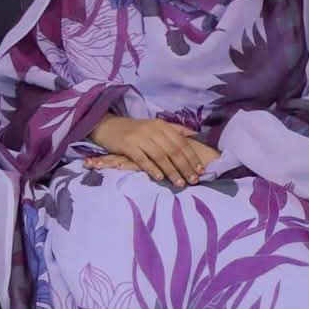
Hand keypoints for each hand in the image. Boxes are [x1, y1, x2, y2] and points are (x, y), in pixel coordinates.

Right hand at [88, 115, 220, 186]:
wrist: (107, 125)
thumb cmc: (134, 129)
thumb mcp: (155, 125)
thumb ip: (174, 130)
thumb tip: (195, 134)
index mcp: (161, 125)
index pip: (181, 142)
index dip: (192, 157)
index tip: (201, 170)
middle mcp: (152, 130)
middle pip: (173, 150)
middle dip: (185, 166)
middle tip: (194, 180)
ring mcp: (140, 137)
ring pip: (160, 156)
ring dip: (172, 171)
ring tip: (180, 183)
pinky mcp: (128, 145)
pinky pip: (142, 159)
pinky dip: (152, 169)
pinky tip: (159, 178)